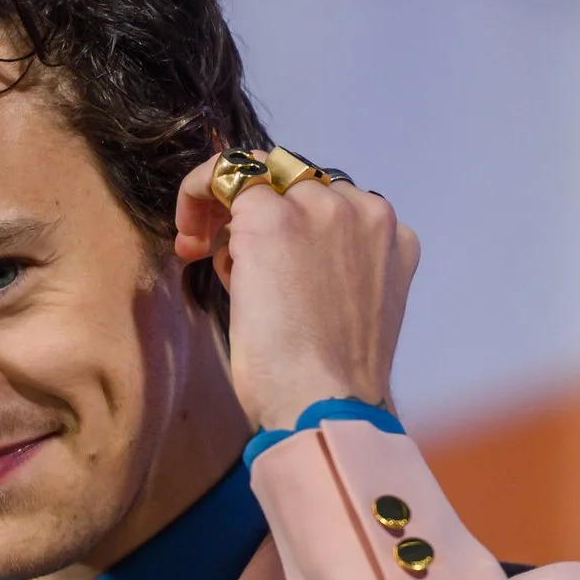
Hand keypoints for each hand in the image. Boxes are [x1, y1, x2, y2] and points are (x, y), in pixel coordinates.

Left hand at [173, 150, 417, 431]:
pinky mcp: (274, 218)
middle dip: (255, 211)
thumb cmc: (326, 383)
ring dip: (227, 209)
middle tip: (214, 249)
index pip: (332, 203)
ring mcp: (321, 210)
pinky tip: (187, 238)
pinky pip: (226, 174)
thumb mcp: (347, 313)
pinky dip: (197, 193)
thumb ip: (327, 270)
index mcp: (393, 238)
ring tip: (204, 255)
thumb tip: (274, 255)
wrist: (324, 405)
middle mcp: (365, 212)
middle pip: (296, 182)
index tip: (257, 256)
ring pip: (261, 173)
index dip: (289, 222)